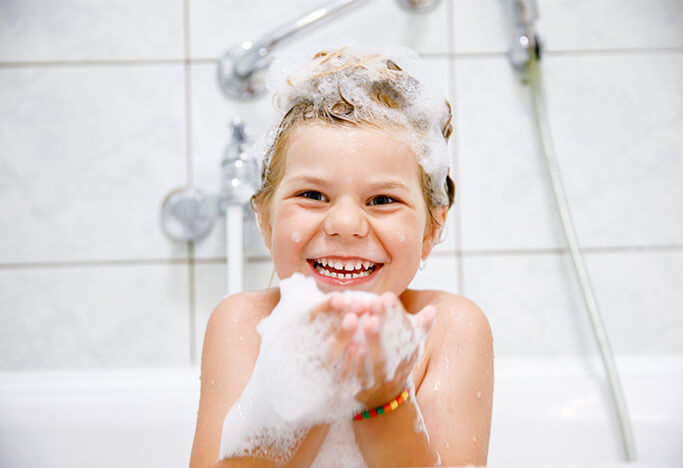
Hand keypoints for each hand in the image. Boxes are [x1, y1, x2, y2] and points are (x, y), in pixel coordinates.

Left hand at [325, 292, 436, 409]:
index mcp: (408, 353)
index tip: (387, 296)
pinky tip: (350, 349)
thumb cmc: (394, 363)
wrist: (383, 402)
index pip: (405, 332)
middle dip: (387, 324)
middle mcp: (398, 368)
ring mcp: (382, 381)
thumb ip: (419, 328)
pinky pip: (361, 379)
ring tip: (365, 322)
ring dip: (373, 343)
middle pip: (393, 347)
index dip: (396, 314)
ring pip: (378, 362)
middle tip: (374, 303)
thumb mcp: (408, 347)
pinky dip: (357, 365)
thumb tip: (433, 309)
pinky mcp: (365, 392)